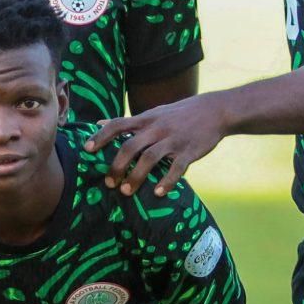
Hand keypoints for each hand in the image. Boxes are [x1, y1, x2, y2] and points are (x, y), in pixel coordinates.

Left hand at [88, 95, 227, 196]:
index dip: (101, 136)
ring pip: (149, 158)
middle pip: (130, 146)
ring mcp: (174, 140)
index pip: (118, 124)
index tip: (87, 150)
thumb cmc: (179, 114)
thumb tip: (99, 123)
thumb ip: (128, 121)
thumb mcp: (153, 112)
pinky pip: (176, 169)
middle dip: (116, 166)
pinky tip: (157, 193)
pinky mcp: (190, 152)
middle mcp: (157, 128)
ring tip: (126, 191)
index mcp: (146, 119)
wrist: (216, 110)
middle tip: (109, 183)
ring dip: (136, 177)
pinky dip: (166, 182)